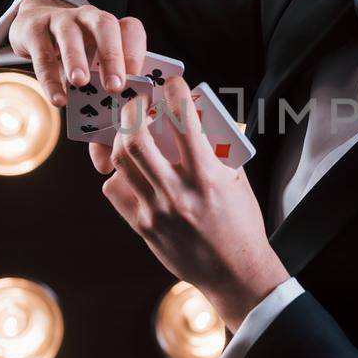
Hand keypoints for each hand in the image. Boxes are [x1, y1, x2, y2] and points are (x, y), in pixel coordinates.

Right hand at [9, 0, 147, 107]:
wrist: (32, 26)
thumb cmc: (74, 49)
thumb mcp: (93, 57)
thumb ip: (105, 76)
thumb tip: (122, 110)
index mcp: (109, 25)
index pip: (130, 28)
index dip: (135, 52)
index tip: (137, 79)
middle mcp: (88, 17)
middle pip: (104, 25)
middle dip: (112, 55)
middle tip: (115, 86)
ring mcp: (60, 20)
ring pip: (69, 34)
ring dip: (76, 59)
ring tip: (80, 83)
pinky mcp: (35, 30)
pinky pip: (43, 54)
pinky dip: (50, 78)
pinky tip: (58, 99)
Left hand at [90, 76, 289, 332]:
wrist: (235, 274)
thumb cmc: (241, 224)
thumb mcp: (237, 180)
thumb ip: (216, 147)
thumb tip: (193, 114)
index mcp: (208, 178)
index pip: (184, 122)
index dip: (175, 93)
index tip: (173, 84)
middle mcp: (177, 193)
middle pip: (135, 140)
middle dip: (133, 112)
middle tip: (140, 104)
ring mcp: (156, 213)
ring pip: (120, 162)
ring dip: (123, 139)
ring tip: (133, 132)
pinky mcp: (142, 227)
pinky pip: (116, 190)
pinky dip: (121, 173)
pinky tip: (134, 170)